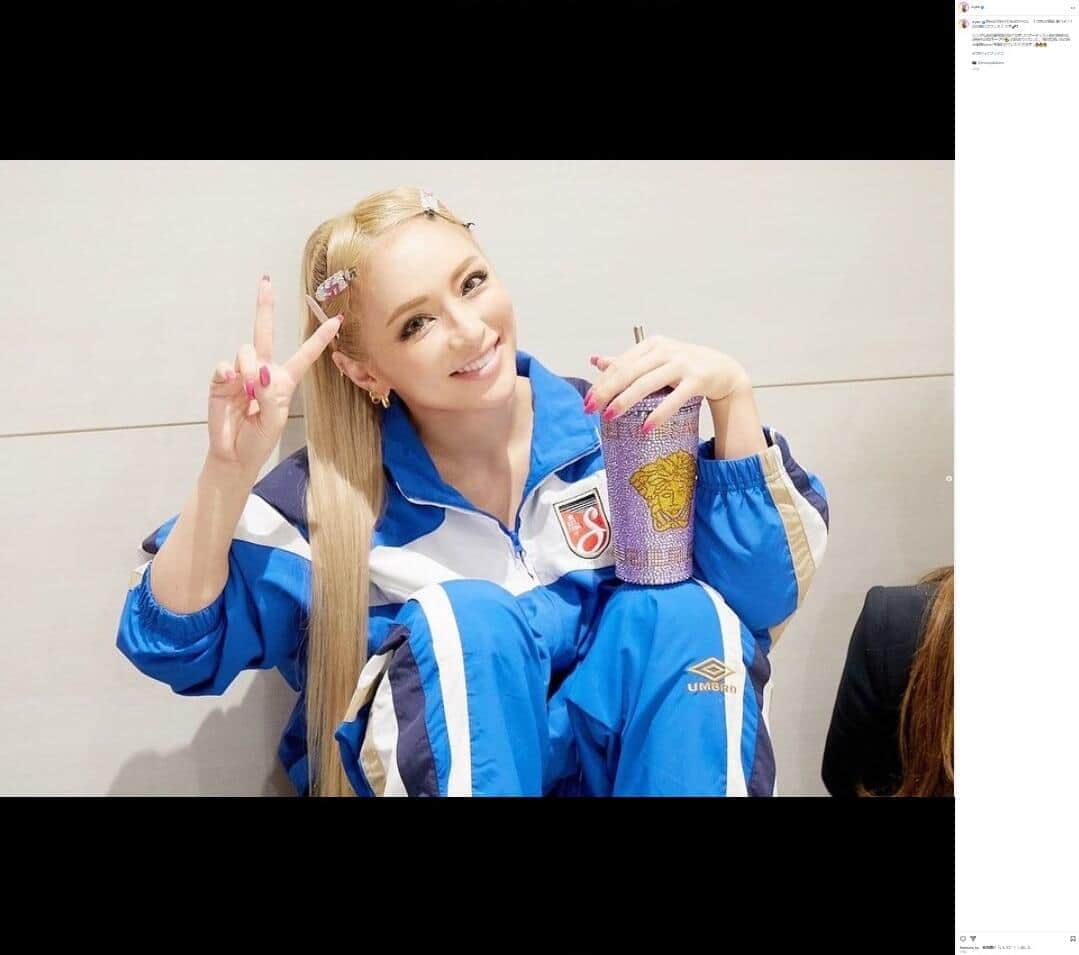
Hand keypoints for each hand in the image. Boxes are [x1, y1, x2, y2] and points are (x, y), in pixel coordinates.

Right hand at [205, 275, 341, 478]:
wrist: (234, 454)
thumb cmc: (259, 439)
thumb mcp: (274, 421)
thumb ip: (272, 395)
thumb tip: (261, 371)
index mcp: (284, 380)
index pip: (304, 355)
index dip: (319, 338)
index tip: (337, 319)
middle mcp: (264, 371)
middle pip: (265, 332)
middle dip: (264, 306)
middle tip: (265, 280)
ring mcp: (242, 373)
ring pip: (247, 351)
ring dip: (250, 369)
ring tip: (250, 393)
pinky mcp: (222, 380)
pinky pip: (226, 365)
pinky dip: (228, 373)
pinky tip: (231, 383)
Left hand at [584, 335, 751, 432]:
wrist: (723, 370)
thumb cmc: (684, 367)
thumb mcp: (656, 360)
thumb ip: (628, 362)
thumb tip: (595, 361)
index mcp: (652, 345)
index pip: (620, 363)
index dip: (601, 382)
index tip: (587, 401)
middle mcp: (665, 351)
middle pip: (628, 372)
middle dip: (606, 391)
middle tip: (590, 410)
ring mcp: (682, 364)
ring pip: (647, 383)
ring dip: (626, 401)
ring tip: (610, 416)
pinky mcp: (698, 380)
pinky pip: (674, 399)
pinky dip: (658, 414)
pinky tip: (645, 428)